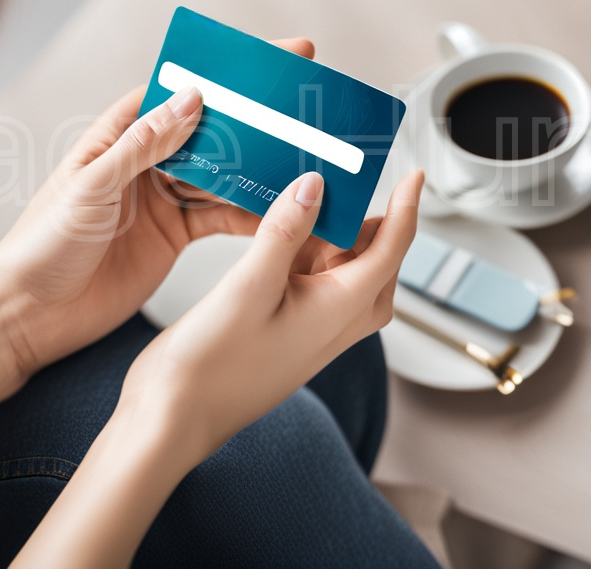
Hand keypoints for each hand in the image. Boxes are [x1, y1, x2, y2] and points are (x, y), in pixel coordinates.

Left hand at [0, 39, 315, 376]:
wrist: (30, 317)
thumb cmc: (43, 245)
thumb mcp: (93, 188)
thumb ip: (143, 146)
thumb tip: (192, 98)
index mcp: (117, 137)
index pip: (176, 91)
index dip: (221, 73)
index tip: (267, 59)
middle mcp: (144, 162)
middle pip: (208, 130)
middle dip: (252, 118)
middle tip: (301, 107)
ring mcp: (162, 198)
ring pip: (222, 172)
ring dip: (257, 165)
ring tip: (302, 156)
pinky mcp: (175, 235)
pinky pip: (221, 215)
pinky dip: (250, 212)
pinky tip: (280, 209)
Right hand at [114, 168, 424, 461]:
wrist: (176, 416)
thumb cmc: (212, 366)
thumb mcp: (248, 285)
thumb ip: (285, 231)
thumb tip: (315, 185)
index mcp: (341, 309)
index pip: (392, 248)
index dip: (406, 207)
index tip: (415, 175)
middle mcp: (339, 321)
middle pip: (375, 258)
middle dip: (364, 219)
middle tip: (339, 180)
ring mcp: (317, 328)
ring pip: (345, 269)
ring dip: (332, 236)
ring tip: (302, 201)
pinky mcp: (294, 329)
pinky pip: (317, 281)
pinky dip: (307, 253)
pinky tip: (280, 234)